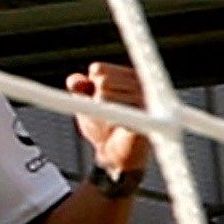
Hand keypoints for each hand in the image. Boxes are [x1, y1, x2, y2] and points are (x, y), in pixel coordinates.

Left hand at [68, 61, 156, 190]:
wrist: (116, 154)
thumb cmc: (103, 128)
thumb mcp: (84, 104)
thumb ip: (78, 88)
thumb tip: (75, 80)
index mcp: (128, 76)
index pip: (97, 69)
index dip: (90, 87)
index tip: (98, 99)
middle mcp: (141, 84)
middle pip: (102, 80)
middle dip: (96, 99)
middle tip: (108, 114)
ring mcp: (147, 99)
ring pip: (106, 94)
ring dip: (102, 112)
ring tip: (114, 121)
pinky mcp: (148, 117)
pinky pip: (117, 112)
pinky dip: (111, 121)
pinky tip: (118, 127)